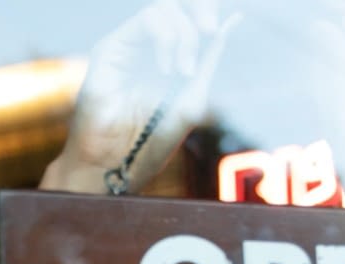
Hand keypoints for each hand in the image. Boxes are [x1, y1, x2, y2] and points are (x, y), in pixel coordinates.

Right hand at [44, 0, 242, 194]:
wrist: (118, 166)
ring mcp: (127, 46)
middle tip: (209, 30)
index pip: (190, 16)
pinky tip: (167, 70)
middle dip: (201, 9)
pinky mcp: (111, 48)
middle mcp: (146, 47)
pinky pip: (148, 18)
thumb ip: (209, 60)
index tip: (216, 30)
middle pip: (178, 3)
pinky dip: (166, 38)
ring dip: (183, 36)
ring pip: (165, 8)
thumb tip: (233, 19)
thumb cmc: (151, 142)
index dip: (206, 10)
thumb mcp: (192, 97)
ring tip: (181, 72)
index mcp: (167, 57)